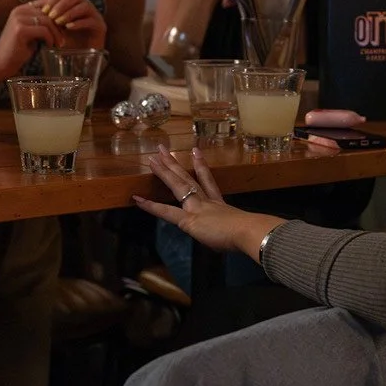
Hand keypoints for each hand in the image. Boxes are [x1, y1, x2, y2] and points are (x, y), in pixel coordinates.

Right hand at [0, 0, 64, 73]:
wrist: (2, 62)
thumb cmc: (19, 48)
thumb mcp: (32, 32)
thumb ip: (42, 23)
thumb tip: (62, 18)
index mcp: (21, 9)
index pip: (46, 3)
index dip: (58, 14)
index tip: (63, 28)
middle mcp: (18, 11)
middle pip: (48, 12)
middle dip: (58, 26)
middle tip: (63, 38)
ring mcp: (18, 19)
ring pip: (47, 21)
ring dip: (56, 34)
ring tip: (59, 43)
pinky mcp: (20, 30)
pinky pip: (44, 31)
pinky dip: (50, 39)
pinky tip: (50, 46)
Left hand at [39, 0, 107, 48]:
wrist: (80, 58)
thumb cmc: (67, 40)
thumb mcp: (55, 25)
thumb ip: (51, 11)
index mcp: (75, 4)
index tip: (44, 10)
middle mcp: (87, 6)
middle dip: (62, 5)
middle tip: (51, 16)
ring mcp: (95, 16)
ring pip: (84, 6)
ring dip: (69, 13)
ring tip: (58, 22)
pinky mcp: (101, 27)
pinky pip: (91, 21)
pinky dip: (78, 23)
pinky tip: (68, 28)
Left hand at [133, 145, 261, 254]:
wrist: (246, 231)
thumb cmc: (247, 233)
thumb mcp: (238, 228)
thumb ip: (229, 229)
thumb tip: (226, 236)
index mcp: (219, 204)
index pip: (208, 183)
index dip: (201, 167)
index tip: (195, 152)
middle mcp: (206, 201)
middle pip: (188, 178)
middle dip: (176, 164)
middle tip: (164, 150)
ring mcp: (196, 207)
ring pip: (177, 185)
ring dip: (164, 172)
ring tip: (152, 158)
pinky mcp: (188, 219)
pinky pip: (166, 212)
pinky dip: (151, 207)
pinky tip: (138, 199)